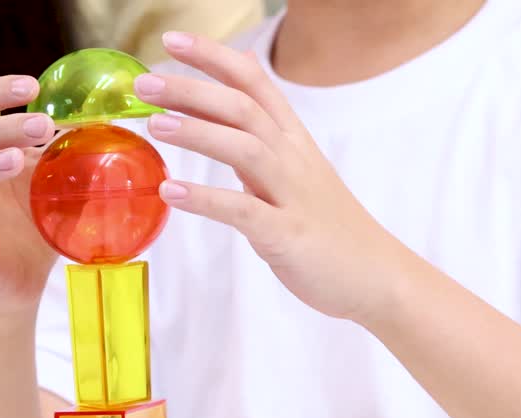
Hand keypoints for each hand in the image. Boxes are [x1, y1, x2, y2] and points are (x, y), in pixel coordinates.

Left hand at [135, 32, 417, 325]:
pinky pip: (244, 211)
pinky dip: (207, 199)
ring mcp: (292, 196)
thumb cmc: (328, 225)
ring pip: (246, 148)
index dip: (214, 57)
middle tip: (144, 82)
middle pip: (244, 108)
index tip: (172, 40)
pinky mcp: (287, 235)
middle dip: (193, 89)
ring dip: (198, 132)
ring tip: (154, 124)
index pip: (254, 82)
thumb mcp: (296, 169)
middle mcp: (293, 159)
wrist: (376, 275)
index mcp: (292, 140)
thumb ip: (262, 131)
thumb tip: (237, 85)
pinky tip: (172, 192)